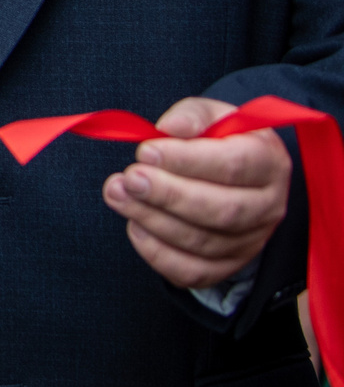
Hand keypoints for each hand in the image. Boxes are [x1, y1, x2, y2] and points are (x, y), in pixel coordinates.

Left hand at [102, 96, 290, 290]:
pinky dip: (158, 253)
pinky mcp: (227, 265)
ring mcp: (251, 240)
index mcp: (269, 162)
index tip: (145, 151)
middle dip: (168, 195)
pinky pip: (192, 271)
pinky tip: (134, 225)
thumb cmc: (217, 139)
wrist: (231, 173)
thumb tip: (169, 128)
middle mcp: (269, 206)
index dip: (186, 160)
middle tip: (129, 178)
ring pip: (202, 242)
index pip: (234, 165)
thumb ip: (191, 116)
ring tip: (117, 194)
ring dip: (152, 219)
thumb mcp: (210, 115)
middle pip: (222, 210)